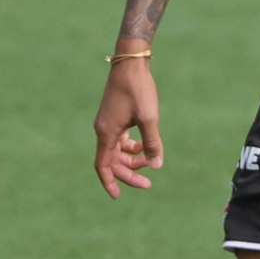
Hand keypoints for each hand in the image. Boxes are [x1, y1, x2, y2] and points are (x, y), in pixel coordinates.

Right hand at [92, 52, 162, 197]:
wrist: (131, 62)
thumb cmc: (139, 89)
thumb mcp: (148, 118)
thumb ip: (152, 143)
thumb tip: (156, 165)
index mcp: (107, 132)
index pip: (103, 165)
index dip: (109, 182)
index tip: (118, 196)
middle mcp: (104, 129)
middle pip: (112, 161)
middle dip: (128, 173)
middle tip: (148, 183)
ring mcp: (108, 122)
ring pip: (117, 150)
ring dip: (132, 159)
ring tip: (151, 161)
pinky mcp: (115, 115)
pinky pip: (120, 139)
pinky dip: (132, 146)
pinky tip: (146, 144)